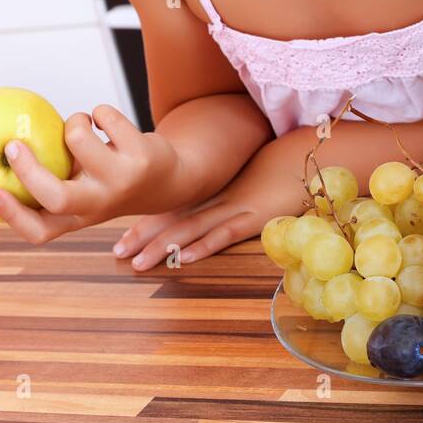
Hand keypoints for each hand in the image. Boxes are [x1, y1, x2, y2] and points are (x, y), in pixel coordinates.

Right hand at [0, 104, 184, 244]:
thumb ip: (52, 178)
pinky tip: (106, 122)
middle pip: (56, 197)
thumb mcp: (83, 189)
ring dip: (74, 121)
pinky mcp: (142, 155)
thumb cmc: (111, 180)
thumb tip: (3, 148)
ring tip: (81, 124)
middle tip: (13, 144)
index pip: (40, 231)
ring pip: (80, 139)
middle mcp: (99, 205)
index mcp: (78, 217)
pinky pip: (104, 116)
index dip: (11, 216)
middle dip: (29, 169)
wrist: (170, 179)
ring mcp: (122, 181)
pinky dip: (99, 112)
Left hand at [113, 132, 309, 270]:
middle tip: (116, 253)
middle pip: (172, 219)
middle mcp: (216, 198)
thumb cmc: (278, 172)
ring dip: (162, 246)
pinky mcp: (254, 217)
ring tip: (138, 263)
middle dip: (143, 237)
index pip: (170, 209)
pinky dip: (202, 246)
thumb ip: (224, 198)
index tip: (120, 241)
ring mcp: (234, 207)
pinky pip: (223, 234)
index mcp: (212, 192)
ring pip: (190, 229)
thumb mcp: (245, 184)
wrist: (306, 159)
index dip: (144, 225)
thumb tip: (201, 213)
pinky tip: (182, 257)